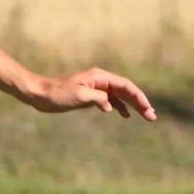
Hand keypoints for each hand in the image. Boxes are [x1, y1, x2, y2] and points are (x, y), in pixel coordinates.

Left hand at [28, 67, 156, 119]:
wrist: (41, 95)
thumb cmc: (58, 94)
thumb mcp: (79, 95)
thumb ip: (98, 99)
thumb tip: (111, 107)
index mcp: (99, 77)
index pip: (126, 85)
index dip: (139, 97)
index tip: (148, 108)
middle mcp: (100, 80)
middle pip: (126, 90)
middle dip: (140, 103)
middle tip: (152, 117)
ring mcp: (96, 88)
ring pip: (120, 96)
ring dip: (133, 106)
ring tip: (146, 116)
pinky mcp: (90, 95)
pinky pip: (110, 100)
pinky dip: (119, 107)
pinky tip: (125, 115)